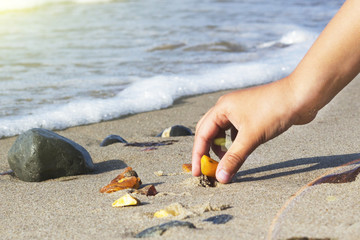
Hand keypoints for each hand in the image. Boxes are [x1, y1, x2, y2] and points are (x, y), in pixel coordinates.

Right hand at [192, 78, 314, 182]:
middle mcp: (227, 107)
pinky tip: (239, 150)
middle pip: (208, 131)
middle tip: (207, 168)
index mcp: (222, 108)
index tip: (197, 173)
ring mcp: (239, 109)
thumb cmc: (273, 111)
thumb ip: (234, 158)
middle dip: (206, 151)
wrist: (301, 96)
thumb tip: (221, 177)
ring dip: (221, 147)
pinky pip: (234, 130)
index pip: (202, 134)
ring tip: (225, 161)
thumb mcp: (251, 137)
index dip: (198, 155)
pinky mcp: (251, 114)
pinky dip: (233, 142)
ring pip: (222, 131)